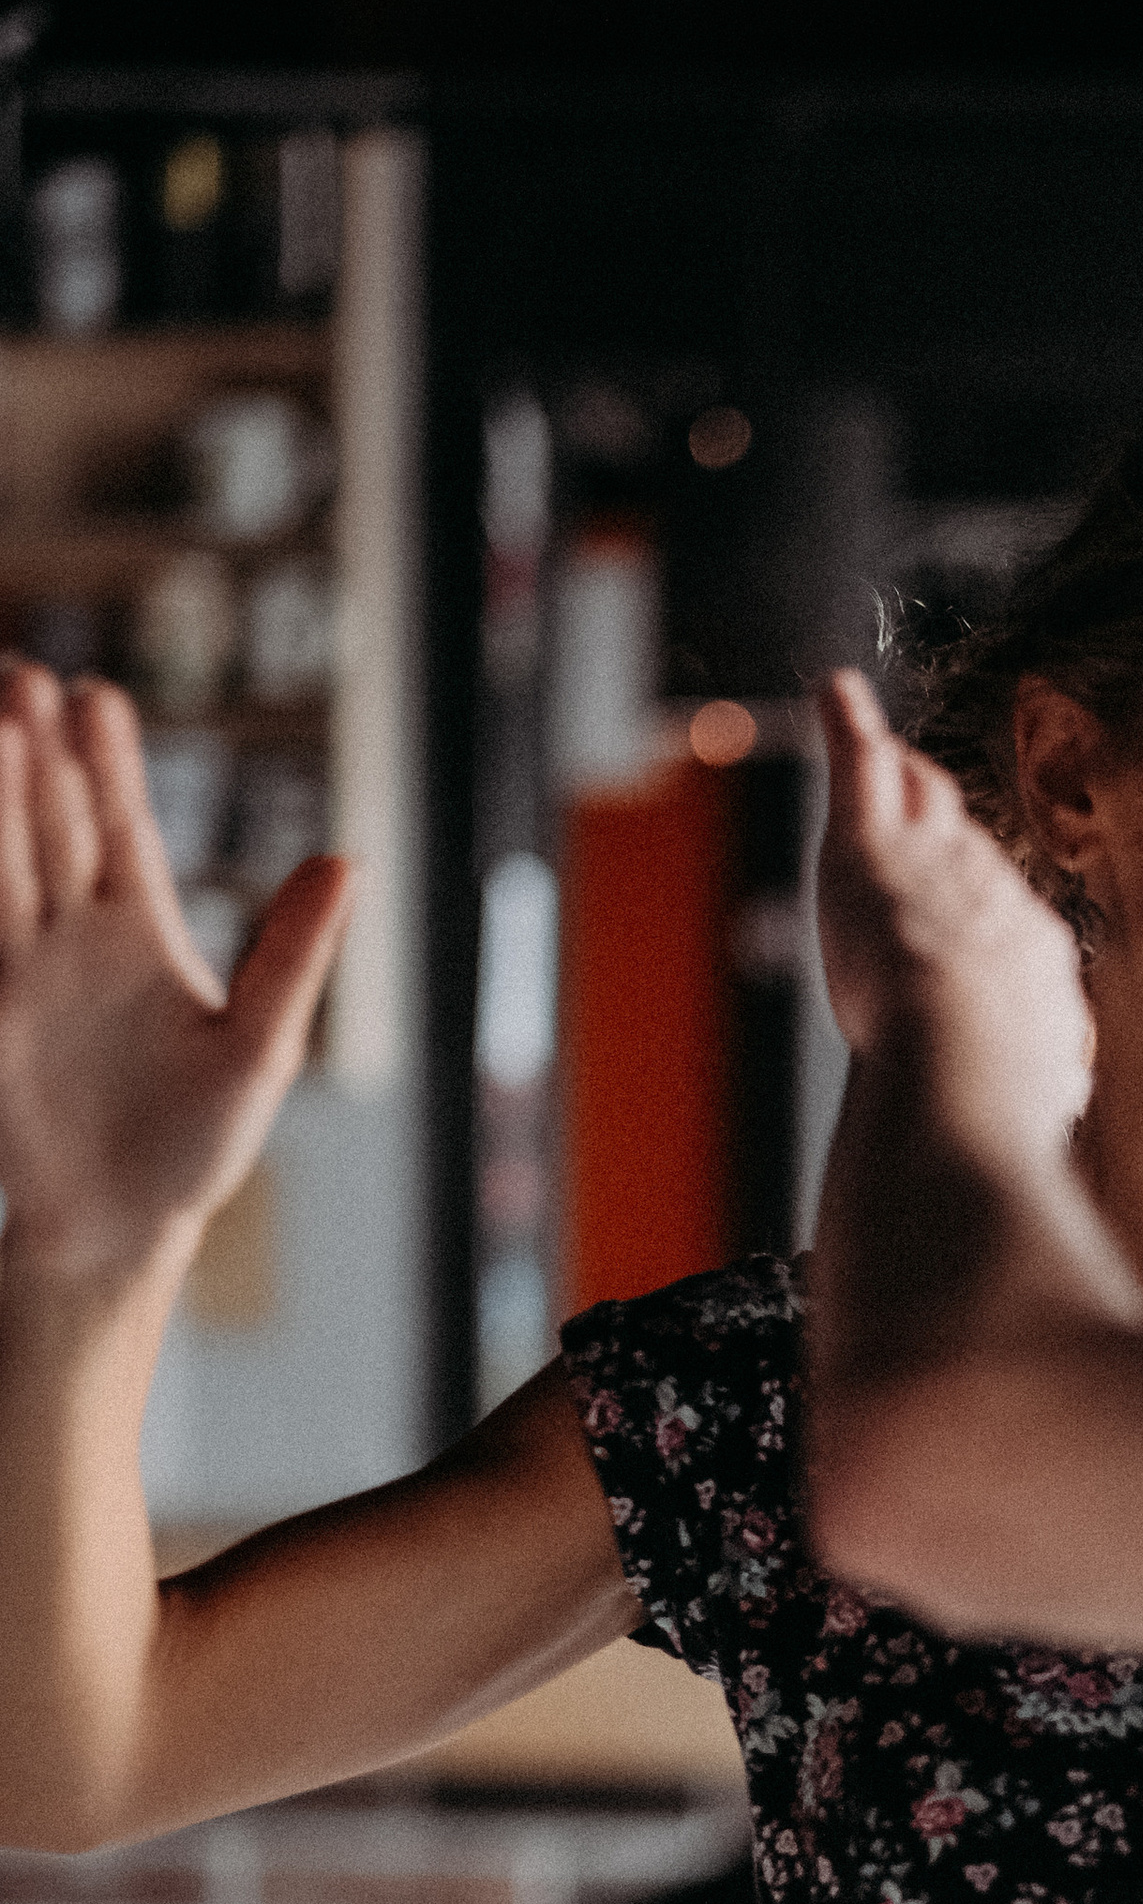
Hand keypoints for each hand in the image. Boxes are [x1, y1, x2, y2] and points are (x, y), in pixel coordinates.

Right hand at [0, 666, 350, 1287]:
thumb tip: (347, 862)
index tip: (95, 695)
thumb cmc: (200, 1146)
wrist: (121, 1227)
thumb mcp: (262, 1047)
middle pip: (52, 824)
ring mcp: (23, 969)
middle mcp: (75, 936)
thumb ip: (295, 955)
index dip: (107, 763)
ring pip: (2, 861)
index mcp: (143, 933)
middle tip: (23, 675)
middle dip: (35, 753)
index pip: (121, 826)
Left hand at [815, 670, 1090, 1154]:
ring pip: (921, 799)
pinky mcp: (869, 842)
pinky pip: (860, 767)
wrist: (964, 1057)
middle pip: (967, 845)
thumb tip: (1066, 1111)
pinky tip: (833, 691)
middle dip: (946, 826)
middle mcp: (991, 892)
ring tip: (882, 746)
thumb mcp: (1044, 1094)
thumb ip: (1048, 1088)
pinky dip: (847, 725)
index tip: (968, 909)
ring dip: (904, 776)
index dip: (981, 905)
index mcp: (1031, 957)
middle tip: (925, 798)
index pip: (1003, 914)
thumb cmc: (1001, 1097)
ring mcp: (931, 860)